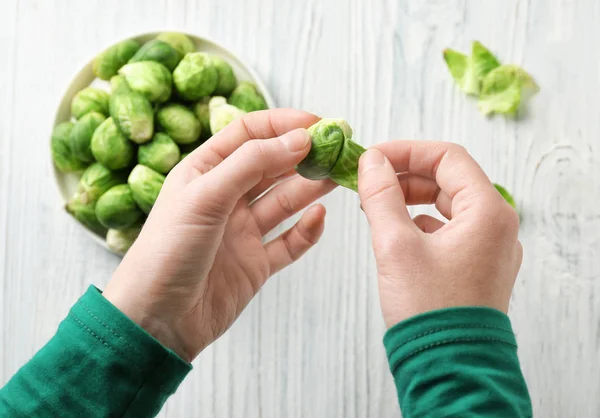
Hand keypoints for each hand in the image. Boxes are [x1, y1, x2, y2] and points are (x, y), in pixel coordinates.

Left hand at [103, 109, 335, 360]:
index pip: (249, 134)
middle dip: (304, 156)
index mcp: (205, 172)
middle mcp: (226, 198)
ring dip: (311, 188)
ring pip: (285, 202)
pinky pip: (289, 243)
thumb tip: (298, 138)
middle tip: (337, 148)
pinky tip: (319, 218)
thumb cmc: (166, 252)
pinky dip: (306, 231)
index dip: (283, 124)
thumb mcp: (205, 196)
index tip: (318, 123)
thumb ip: (252, 163)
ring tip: (339, 176)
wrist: (156, 322)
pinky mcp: (255, 263)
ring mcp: (242, 231)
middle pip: (273, 166)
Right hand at [357, 142, 521, 327]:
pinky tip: (397, 232)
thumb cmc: (429, 309)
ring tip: (377, 205)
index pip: (447, 158)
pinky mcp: (479, 265)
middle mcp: (497, 225)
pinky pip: (450, 229)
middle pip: (449, 180)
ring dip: (412, 199)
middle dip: (406, 175)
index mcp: (488, 212)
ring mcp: (491, 247)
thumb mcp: (396, 246)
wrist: (450, 367)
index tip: (373, 156)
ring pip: (448, 205)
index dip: (406, 151)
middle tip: (369, 180)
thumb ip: (382, 196)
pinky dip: (422, 223)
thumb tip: (371, 162)